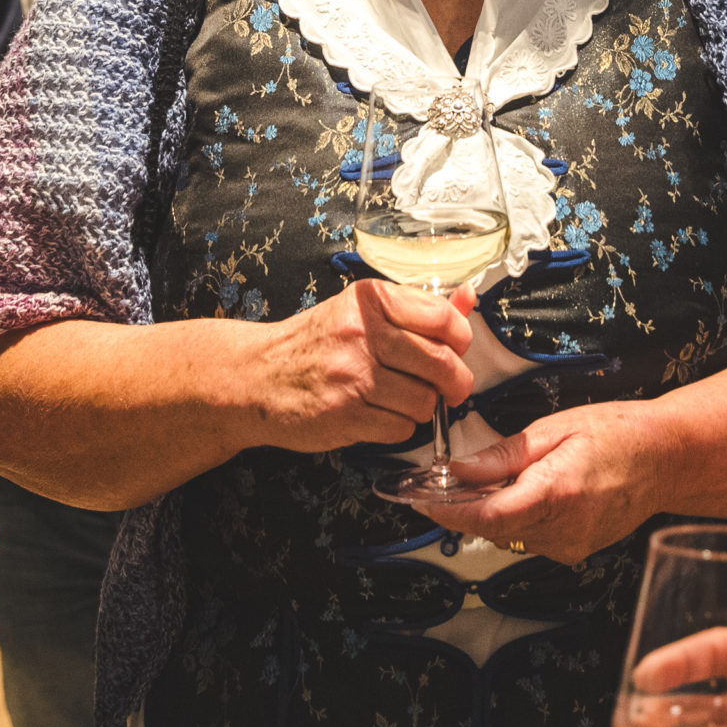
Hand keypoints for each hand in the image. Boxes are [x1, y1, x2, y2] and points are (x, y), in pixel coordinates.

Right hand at [246, 280, 473, 454]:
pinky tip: (378, 414)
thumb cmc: (314, 343)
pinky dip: (398, 426)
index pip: (444, 319)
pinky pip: (401, 428)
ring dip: (422, 407)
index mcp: (370, 300)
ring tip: (400, 399)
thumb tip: (469, 298)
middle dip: (455, 382)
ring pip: (425, 401)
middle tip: (449, 387)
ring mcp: (353, 376)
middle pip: (442, 363)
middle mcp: (362, 334)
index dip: (460, 340)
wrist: (256, 377)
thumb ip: (417, 308)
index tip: (456, 349)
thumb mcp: (361, 312)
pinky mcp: (347, 414)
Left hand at [414, 400, 661, 563]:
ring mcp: (570, 545)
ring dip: (491, 510)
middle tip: (442, 483)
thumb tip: (459, 471)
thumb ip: (504, 455)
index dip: (447, 514)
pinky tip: (526, 490)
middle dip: (463, 507)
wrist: (666, 460)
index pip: (486, 518)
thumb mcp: (555, 429)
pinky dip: (517, 516)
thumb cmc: (618, 434)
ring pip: (509, 534)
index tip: (419, 501)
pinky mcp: (575, 550)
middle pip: (492, 528)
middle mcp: (563, 529)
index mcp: (555, 494)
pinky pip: (530, 536)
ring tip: (497, 477)